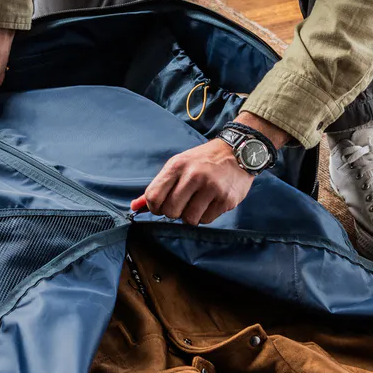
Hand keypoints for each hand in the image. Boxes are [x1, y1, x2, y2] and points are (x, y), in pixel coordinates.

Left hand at [131, 139, 254, 225]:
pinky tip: (210, 203)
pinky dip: (205, 216)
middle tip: (182, 204)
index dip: (154, 207)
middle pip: (170, 211)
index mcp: (177, 165)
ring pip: (188, 219)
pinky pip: (206, 220)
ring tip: (197, 203)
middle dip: (174, 212)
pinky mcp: (225, 199)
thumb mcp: (178, 166)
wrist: (238, 152)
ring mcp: (211, 187)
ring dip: (190, 216)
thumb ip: (157, 187)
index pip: (153, 196)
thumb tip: (134, 207)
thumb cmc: (203, 161)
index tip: (162, 205)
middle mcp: (193, 175)